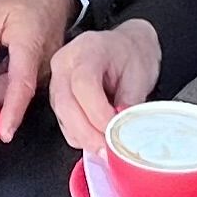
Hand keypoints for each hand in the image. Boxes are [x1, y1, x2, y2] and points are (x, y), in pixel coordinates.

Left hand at [0, 0, 79, 138]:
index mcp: (29, 47)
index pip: (21, 87)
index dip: (12, 112)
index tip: (5, 133)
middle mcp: (43, 62)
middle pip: (15, 92)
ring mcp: (47, 65)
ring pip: (17, 88)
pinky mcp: (45, 66)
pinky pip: (23, 80)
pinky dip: (5, 78)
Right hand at [46, 20, 159, 150]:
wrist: (125, 46)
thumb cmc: (132, 55)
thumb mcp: (139, 76)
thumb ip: (130, 104)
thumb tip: (123, 133)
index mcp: (88, 50)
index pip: (84, 85)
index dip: (98, 113)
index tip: (114, 132)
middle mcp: (65, 64)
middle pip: (66, 104)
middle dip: (88, 133)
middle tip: (108, 150)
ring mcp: (57, 80)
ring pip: (62, 116)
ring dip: (83, 137)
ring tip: (106, 147)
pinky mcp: (57, 97)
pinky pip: (62, 122)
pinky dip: (79, 135)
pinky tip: (97, 137)